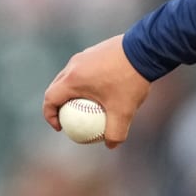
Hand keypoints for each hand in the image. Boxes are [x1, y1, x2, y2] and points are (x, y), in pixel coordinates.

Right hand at [41, 35, 150, 149]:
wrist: (145, 49)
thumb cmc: (130, 80)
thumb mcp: (124, 111)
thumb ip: (116, 132)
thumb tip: (110, 145)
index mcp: (72, 79)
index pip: (50, 99)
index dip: (50, 115)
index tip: (60, 127)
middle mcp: (73, 65)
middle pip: (57, 87)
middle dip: (58, 104)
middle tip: (69, 118)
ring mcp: (84, 55)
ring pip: (71, 76)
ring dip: (73, 92)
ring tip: (86, 105)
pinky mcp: (95, 50)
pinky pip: (85, 69)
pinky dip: (87, 82)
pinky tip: (105, 90)